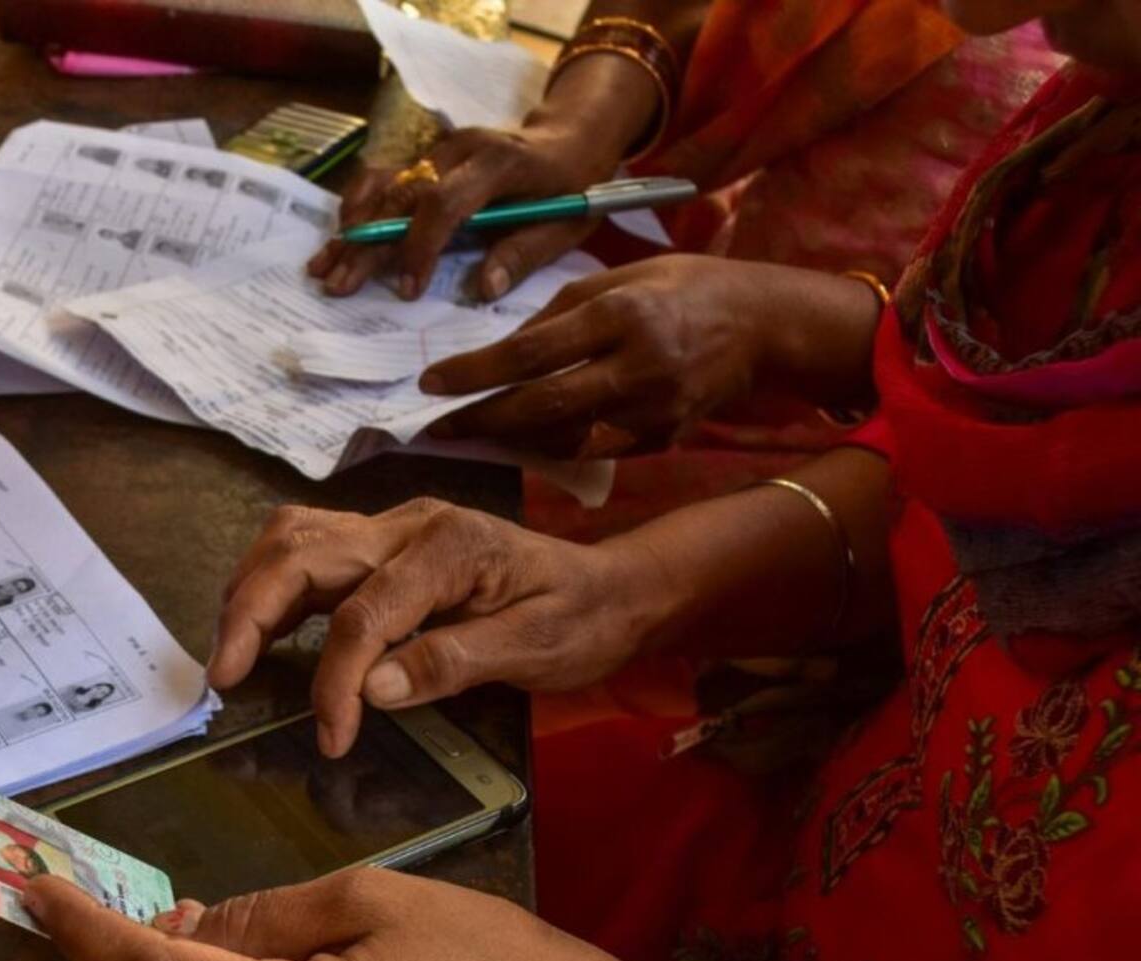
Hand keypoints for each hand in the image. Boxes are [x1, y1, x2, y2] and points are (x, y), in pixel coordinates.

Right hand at [210, 499, 671, 756]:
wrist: (612, 587)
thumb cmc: (581, 620)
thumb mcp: (535, 650)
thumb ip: (453, 663)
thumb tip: (376, 689)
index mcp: (450, 546)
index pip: (364, 611)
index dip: (336, 678)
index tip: (331, 738)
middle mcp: (409, 524)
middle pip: (303, 552)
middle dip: (252, 614)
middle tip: (224, 679)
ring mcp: (392, 527)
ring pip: (293, 538)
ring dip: (249, 591)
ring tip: (230, 655)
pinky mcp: (382, 542)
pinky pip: (308, 547)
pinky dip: (270, 585)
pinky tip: (259, 630)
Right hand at [307, 122, 610, 302]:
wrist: (571, 136)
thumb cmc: (572, 186)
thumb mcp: (565, 224)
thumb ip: (523, 253)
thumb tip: (482, 289)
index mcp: (498, 162)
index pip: (444, 201)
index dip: (419, 246)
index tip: (406, 290)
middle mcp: (459, 148)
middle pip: (401, 195)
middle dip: (366, 244)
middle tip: (337, 284)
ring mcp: (438, 148)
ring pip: (384, 186)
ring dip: (351, 229)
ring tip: (322, 267)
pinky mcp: (427, 155)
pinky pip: (384, 178)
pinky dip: (359, 207)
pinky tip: (340, 237)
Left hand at [420, 256, 880, 457]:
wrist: (763, 324)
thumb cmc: (680, 289)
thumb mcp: (619, 278)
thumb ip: (558, 314)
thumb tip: (500, 353)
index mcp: (620, 314)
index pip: (530, 352)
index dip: (473, 373)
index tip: (428, 384)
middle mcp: (637, 366)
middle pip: (540, 406)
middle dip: (480, 421)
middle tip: (435, 427)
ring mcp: (654, 409)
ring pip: (563, 438)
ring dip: (510, 440)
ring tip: (471, 433)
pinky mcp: (663, 438)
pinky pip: (594, 450)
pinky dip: (553, 448)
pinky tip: (522, 441)